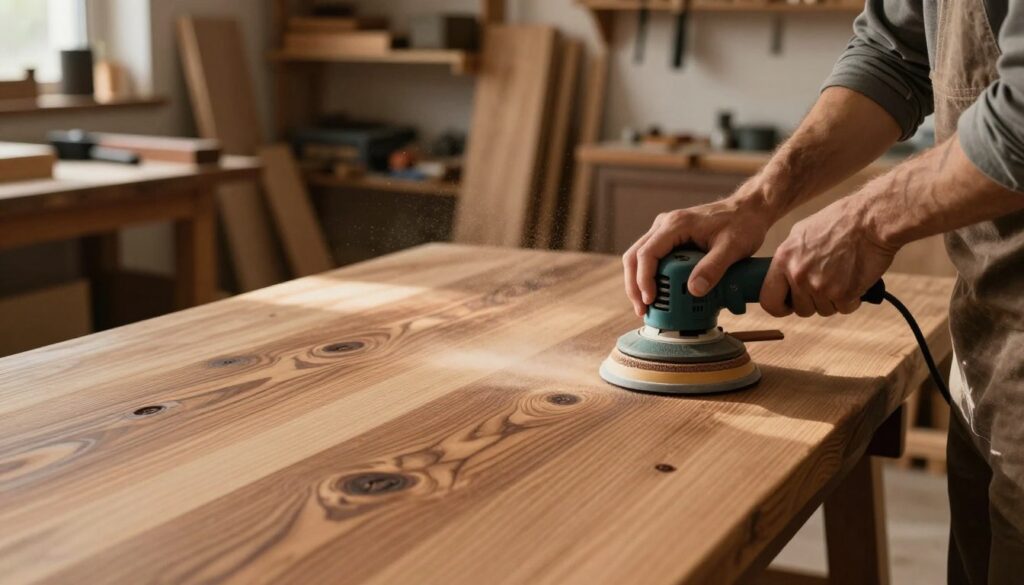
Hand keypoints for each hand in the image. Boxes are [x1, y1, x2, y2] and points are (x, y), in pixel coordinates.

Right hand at [622, 192, 775, 316]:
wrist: (748, 209)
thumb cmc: (742, 224)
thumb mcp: (733, 248)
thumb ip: (713, 268)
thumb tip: (694, 291)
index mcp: (676, 224)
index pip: (646, 253)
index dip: (644, 280)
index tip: (650, 300)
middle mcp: (664, 225)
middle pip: (634, 256)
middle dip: (634, 286)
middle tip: (642, 309)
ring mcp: (664, 231)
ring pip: (638, 257)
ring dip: (637, 282)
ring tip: (645, 306)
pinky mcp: (669, 238)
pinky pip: (650, 257)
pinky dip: (648, 276)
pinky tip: (656, 293)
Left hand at [760, 194, 897, 317]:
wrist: (871, 220)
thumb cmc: (840, 221)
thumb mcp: (802, 233)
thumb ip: (790, 258)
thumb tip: (784, 276)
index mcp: (784, 260)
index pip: (768, 300)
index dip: (779, 306)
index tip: (789, 305)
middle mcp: (799, 276)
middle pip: (800, 309)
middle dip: (813, 302)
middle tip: (826, 285)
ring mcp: (820, 287)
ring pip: (824, 311)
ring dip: (834, 300)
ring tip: (842, 276)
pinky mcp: (843, 294)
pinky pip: (844, 309)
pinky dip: (852, 299)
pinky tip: (855, 280)